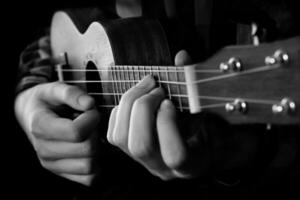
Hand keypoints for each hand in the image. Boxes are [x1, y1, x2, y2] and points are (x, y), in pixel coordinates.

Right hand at [14, 82, 99, 185]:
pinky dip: (96, 165)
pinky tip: (89, 149)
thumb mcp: (55, 89)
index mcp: (41, 127)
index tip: (91, 110)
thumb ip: (72, 94)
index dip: (91, 119)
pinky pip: (89, 179)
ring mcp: (52, 164)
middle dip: (95, 133)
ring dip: (96, 149)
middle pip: (86, 150)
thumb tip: (90, 104)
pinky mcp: (61, 173)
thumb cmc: (46, 101)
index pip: (76, 132)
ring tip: (88, 135)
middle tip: (90, 122)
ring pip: (89, 166)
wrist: (30, 115)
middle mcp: (44, 150)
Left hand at [107, 50, 207, 179]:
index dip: (168, 125)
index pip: (175, 155)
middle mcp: (163, 167)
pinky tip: (137, 98)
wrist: (197, 146)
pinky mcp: (128, 152)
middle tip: (157, 89)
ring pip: (121, 139)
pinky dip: (121, 109)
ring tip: (147, 87)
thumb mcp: (209, 110)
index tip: (170, 101)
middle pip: (140, 146)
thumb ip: (196, 85)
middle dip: (143, 109)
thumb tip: (181, 57)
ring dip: (130, 104)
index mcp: (191, 164)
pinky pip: (113, 133)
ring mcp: (143, 161)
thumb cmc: (207, 128)